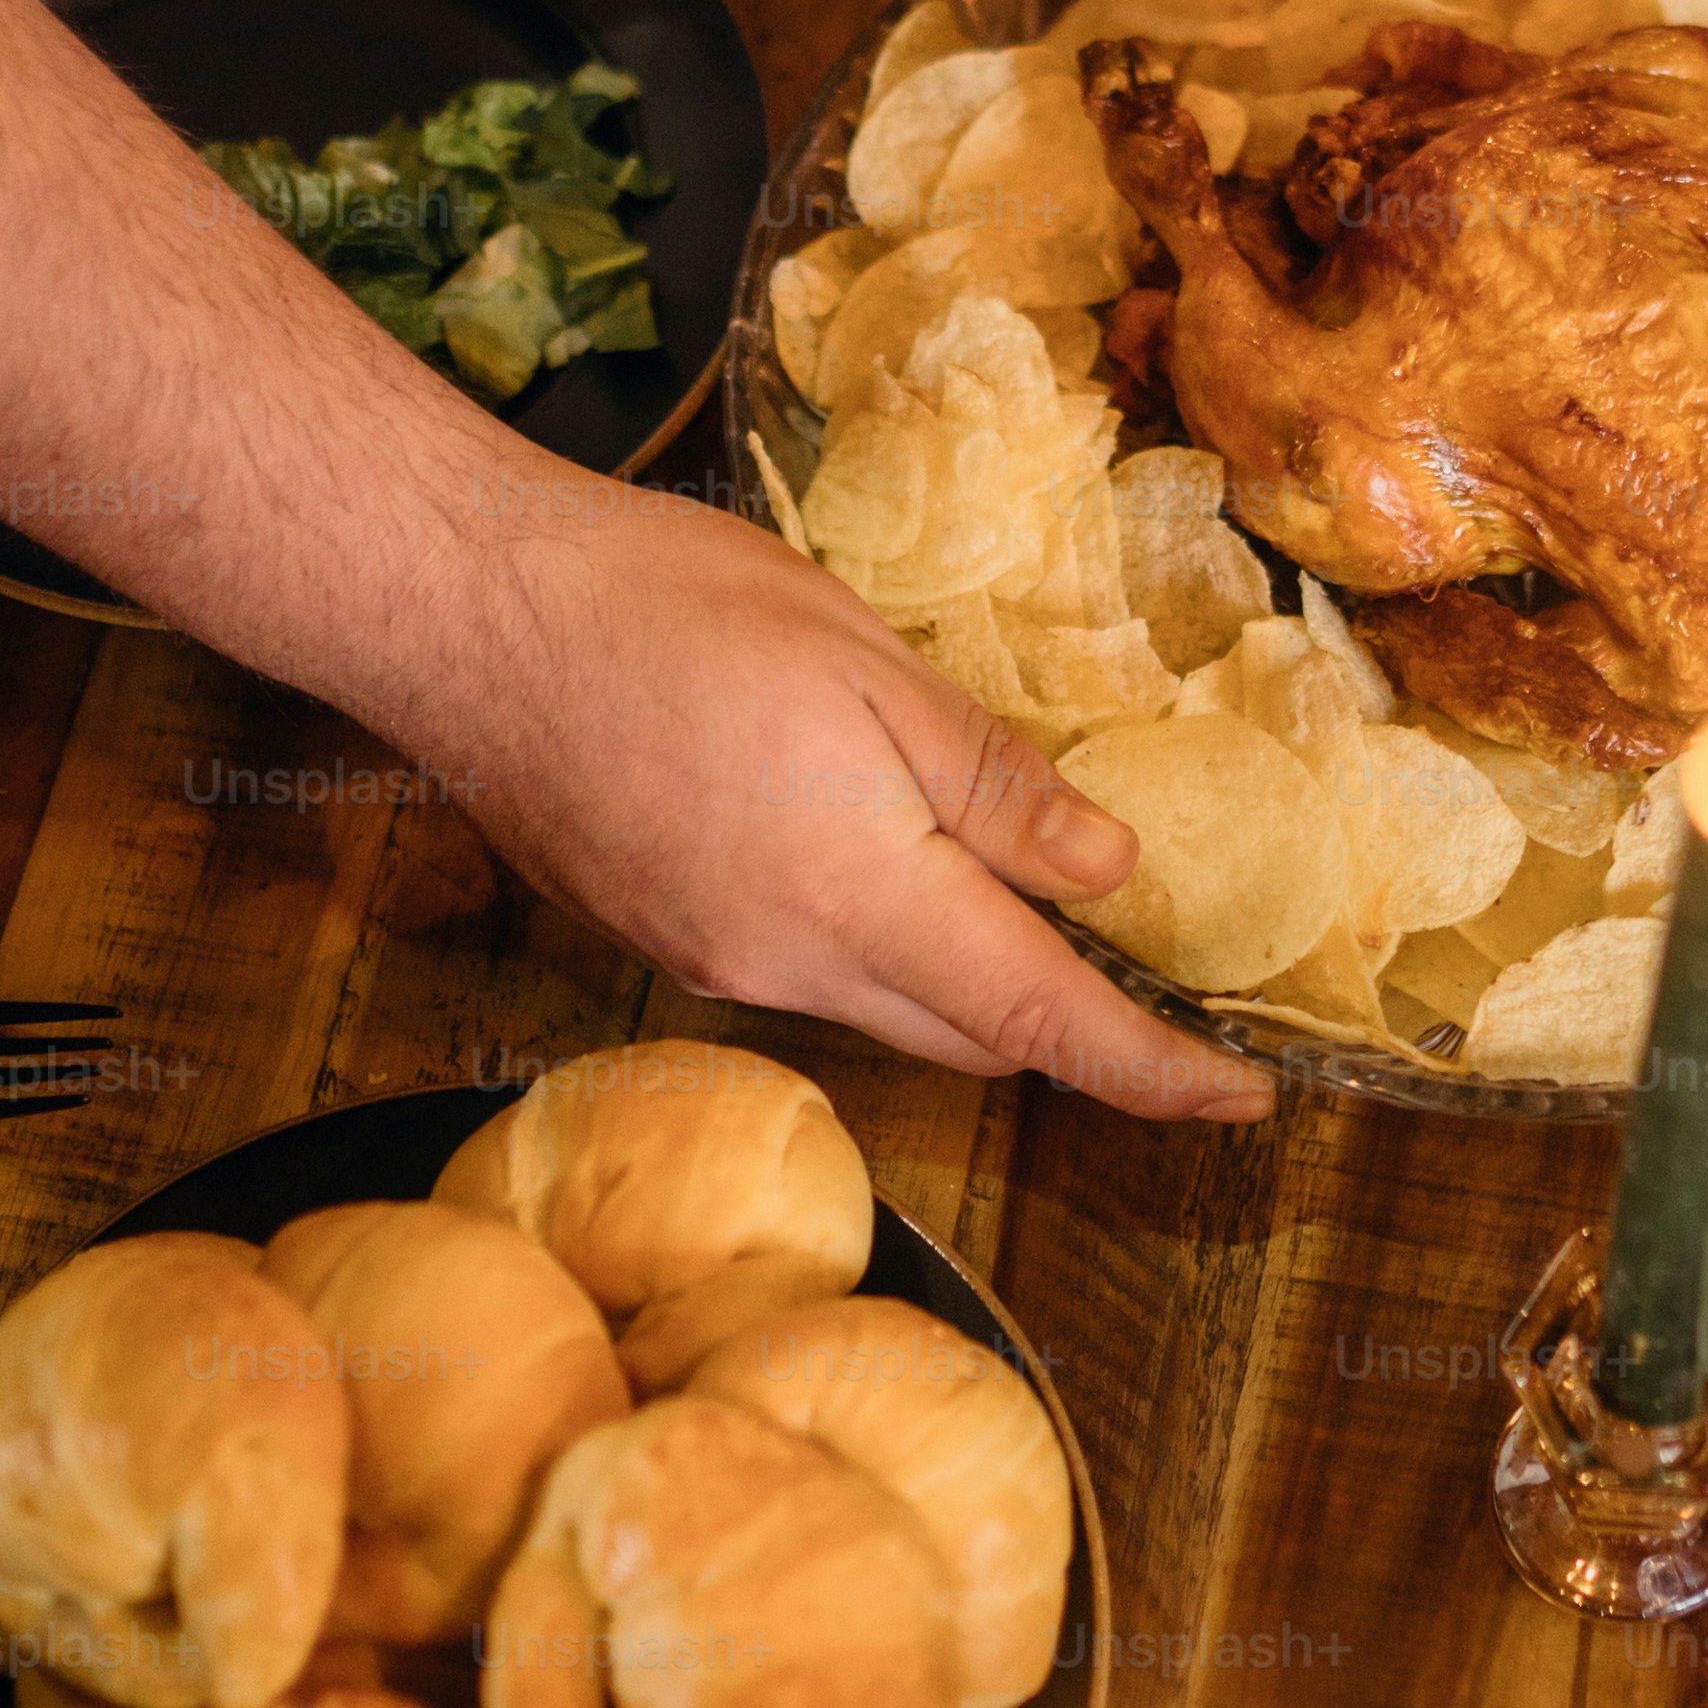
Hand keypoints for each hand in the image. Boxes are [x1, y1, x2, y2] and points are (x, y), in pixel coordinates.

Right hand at [394, 477, 1271, 1118]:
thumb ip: (993, 785)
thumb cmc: (667, 605)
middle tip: (1153, 964)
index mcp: (857, 896)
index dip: (1152, 1071)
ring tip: (1019, 887)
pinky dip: (879, 941)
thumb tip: (1110, 876)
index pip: (1040, 1022)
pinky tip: (878, 850)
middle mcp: (785, 965)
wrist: (462, 614)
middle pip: (971, 1036)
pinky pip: (810, 974)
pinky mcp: (662, 940)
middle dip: (1067, 1019)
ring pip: (889, 1009)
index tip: (1245, 1102)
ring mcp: (713, 965)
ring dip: (967, 975)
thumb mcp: (869, 663)